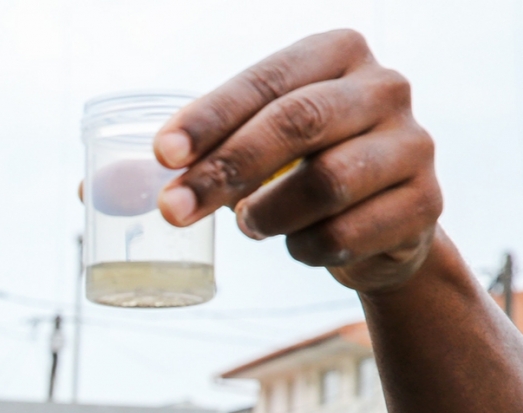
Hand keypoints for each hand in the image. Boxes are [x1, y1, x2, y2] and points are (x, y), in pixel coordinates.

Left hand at [154, 29, 441, 292]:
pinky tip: (300, 245)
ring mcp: (413, 143)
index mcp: (336, 54)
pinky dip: (308, 248)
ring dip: (270, 213)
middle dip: (225, 170)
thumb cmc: (302, 171)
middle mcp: (385, 86)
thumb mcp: (251, 147)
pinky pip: (351, 232)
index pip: (265, 82)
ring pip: (327, 182)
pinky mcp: (427, 203)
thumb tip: (95, 188)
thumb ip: (188, 158)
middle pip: (298, 122)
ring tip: (249, 225)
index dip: (210, 118)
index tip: (161, 155)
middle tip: (172, 209)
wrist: (383, 223)